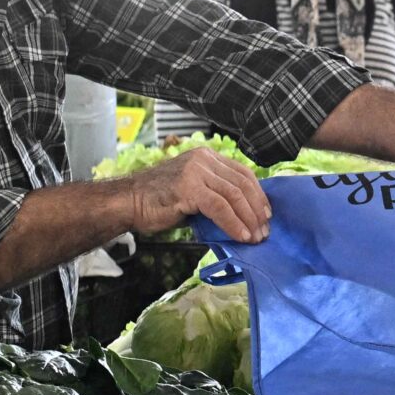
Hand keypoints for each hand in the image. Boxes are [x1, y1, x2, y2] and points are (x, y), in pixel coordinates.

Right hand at [129, 146, 270, 241]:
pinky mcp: (189, 187)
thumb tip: (243, 215)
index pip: (243, 173)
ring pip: (234, 195)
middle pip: (242, 184)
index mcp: (207, 157)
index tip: (266, 215)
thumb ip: (215, 195)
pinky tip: (240, 236)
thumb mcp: (193, 192)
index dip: (258, 195)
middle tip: (264, 231)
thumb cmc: (159, 201)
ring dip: (248, 219)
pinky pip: (219, 207)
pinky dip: (233, 223)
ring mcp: (196, 172)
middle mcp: (204, 160)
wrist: (128, 201)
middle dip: (257, 210)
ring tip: (255, 236)